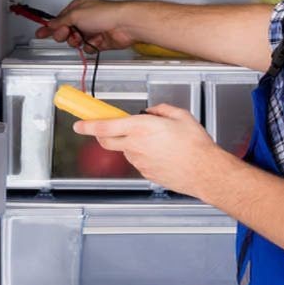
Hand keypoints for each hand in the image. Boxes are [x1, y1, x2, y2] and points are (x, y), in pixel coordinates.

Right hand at [36, 0, 138, 51]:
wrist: (124, 24)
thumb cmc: (105, 13)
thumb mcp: (76, 15)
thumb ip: (61, 21)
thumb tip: (51, 24)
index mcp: (78, 8)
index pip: (59, 19)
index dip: (50, 26)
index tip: (40, 33)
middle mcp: (85, 18)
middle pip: (66, 31)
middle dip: (65, 35)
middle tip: (68, 34)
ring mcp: (93, 30)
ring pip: (76, 41)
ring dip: (77, 42)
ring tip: (82, 38)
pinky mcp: (100, 41)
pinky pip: (88, 48)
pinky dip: (90, 47)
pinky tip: (94, 42)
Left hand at [74, 104, 228, 197]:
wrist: (205, 172)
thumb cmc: (195, 145)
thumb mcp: (180, 116)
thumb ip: (161, 110)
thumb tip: (151, 112)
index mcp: (141, 128)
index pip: (105, 126)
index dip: (88, 125)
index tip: (78, 124)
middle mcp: (135, 146)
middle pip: (107, 141)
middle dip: (102, 134)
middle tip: (109, 128)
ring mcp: (139, 162)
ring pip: (126, 150)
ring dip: (132, 144)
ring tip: (158, 142)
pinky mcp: (146, 173)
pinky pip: (139, 161)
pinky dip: (144, 155)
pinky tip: (163, 154)